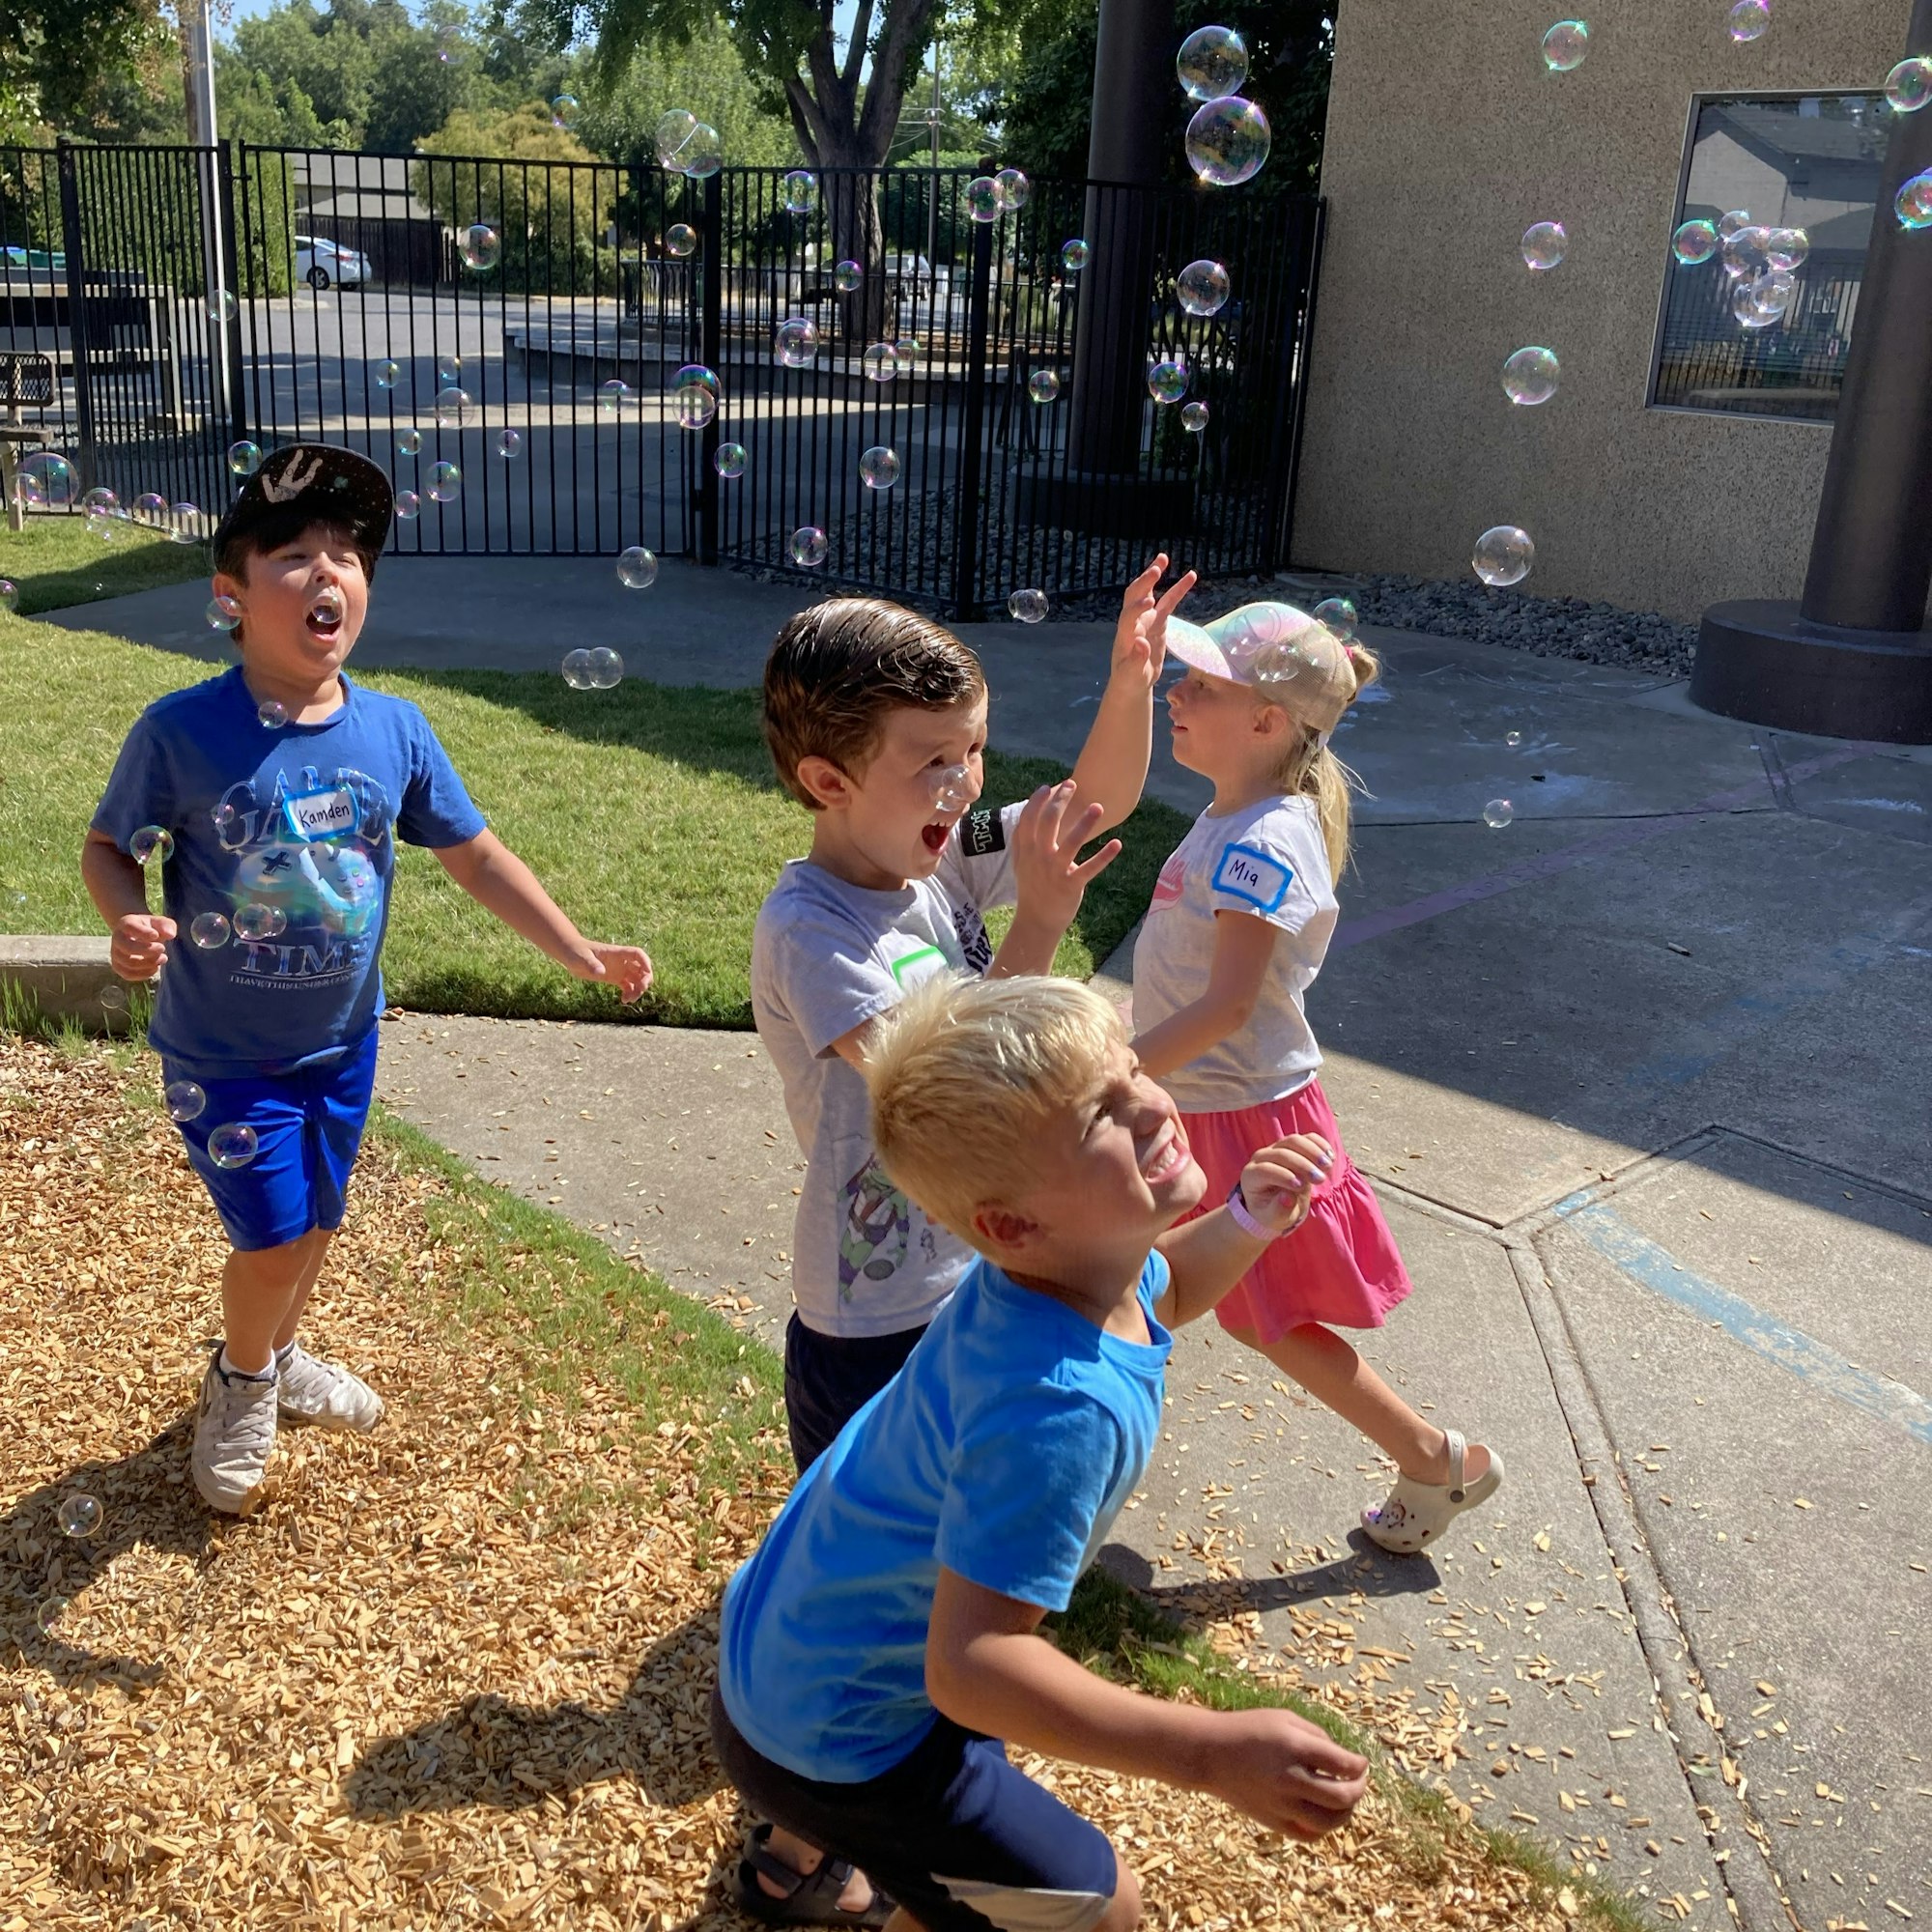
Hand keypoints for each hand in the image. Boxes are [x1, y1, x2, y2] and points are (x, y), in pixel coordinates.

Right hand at [110, 913, 174, 981]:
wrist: (141, 938)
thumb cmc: (153, 929)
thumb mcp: (161, 923)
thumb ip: (167, 926)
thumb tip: (170, 935)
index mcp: (126, 923)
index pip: (129, 927)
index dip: (143, 932)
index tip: (156, 935)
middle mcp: (117, 938)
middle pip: (127, 948)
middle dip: (148, 950)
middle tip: (162, 948)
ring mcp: (115, 953)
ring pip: (129, 963)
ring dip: (149, 963)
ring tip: (163, 958)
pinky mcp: (118, 966)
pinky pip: (128, 974)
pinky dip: (144, 973)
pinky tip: (155, 967)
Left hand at [572, 943, 652, 1002]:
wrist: (571, 955)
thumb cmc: (576, 952)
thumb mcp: (582, 957)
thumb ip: (591, 964)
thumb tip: (601, 972)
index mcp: (616, 953)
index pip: (637, 954)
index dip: (645, 961)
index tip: (647, 972)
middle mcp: (621, 961)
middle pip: (642, 968)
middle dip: (645, 979)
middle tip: (640, 990)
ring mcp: (619, 970)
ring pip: (637, 979)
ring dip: (638, 989)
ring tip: (630, 1000)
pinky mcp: (615, 979)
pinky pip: (628, 986)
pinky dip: (629, 993)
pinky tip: (624, 1000)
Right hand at [1011, 781, 1120, 937]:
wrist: (1037, 920)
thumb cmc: (1031, 887)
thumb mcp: (1020, 862)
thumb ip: (1022, 839)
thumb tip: (1029, 814)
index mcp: (1025, 850)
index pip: (1029, 818)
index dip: (1038, 800)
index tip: (1050, 786)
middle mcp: (1039, 857)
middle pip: (1049, 821)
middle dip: (1061, 800)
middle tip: (1073, 785)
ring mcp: (1055, 871)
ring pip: (1071, 842)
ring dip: (1085, 823)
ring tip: (1098, 807)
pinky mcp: (1071, 885)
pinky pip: (1090, 868)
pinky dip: (1104, 856)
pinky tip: (1117, 843)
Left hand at [1111, 554, 1197, 693]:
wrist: (1133, 681)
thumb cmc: (1130, 680)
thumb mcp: (1132, 674)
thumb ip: (1136, 660)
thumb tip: (1140, 643)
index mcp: (1125, 634)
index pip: (1129, 616)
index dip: (1137, 608)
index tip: (1150, 601)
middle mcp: (1134, 621)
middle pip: (1134, 596)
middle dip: (1144, 583)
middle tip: (1156, 569)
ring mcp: (1146, 619)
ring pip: (1150, 592)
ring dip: (1155, 575)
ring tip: (1164, 558)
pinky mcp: (1158, 621)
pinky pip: (1169, 602)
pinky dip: (1178, 589)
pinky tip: (1191, 575)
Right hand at [1206, 1706, 1369, 1839]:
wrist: (1210, 1753)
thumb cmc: (1249, 1729)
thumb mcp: (1283, 1718)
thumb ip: (1316, 1736)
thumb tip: (1344, 1759)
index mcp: (1294, 1747)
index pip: (1343, 1764)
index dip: (1360, 1765)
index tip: (1362, 1763)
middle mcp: (1290, 1779)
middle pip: (1342, 1797)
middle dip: (1359, 1789)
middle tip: (1359, 1781)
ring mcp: (1281, 1804)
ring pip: (1329, 1822)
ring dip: (1346, 1813)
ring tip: (1345, 1800)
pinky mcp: (1273, 1822)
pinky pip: (1309, 1835)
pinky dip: (1324, 1829)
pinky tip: (1324, 1814)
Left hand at [1235, 1132, 1332, 1236]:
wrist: (1276, 1203)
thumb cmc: (1273, 1212)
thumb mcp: (1274, 1218)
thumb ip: (1279, 1210)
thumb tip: (1287, 1198)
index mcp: (1252, 1176)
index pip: (1265, 1170)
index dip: (1283, 1176)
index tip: (1301, 1186)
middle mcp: (1261, 1158)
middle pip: (1282, 1153)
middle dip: (1303, 1165)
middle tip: (1321, 1179)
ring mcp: (1276, 1148)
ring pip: (1294, 1141)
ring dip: (1313, 1151)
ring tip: (1328, 1166)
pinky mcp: (1292, 1145)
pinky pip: (1306, 1138)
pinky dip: (1320, 1144)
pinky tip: (1331, 1157)